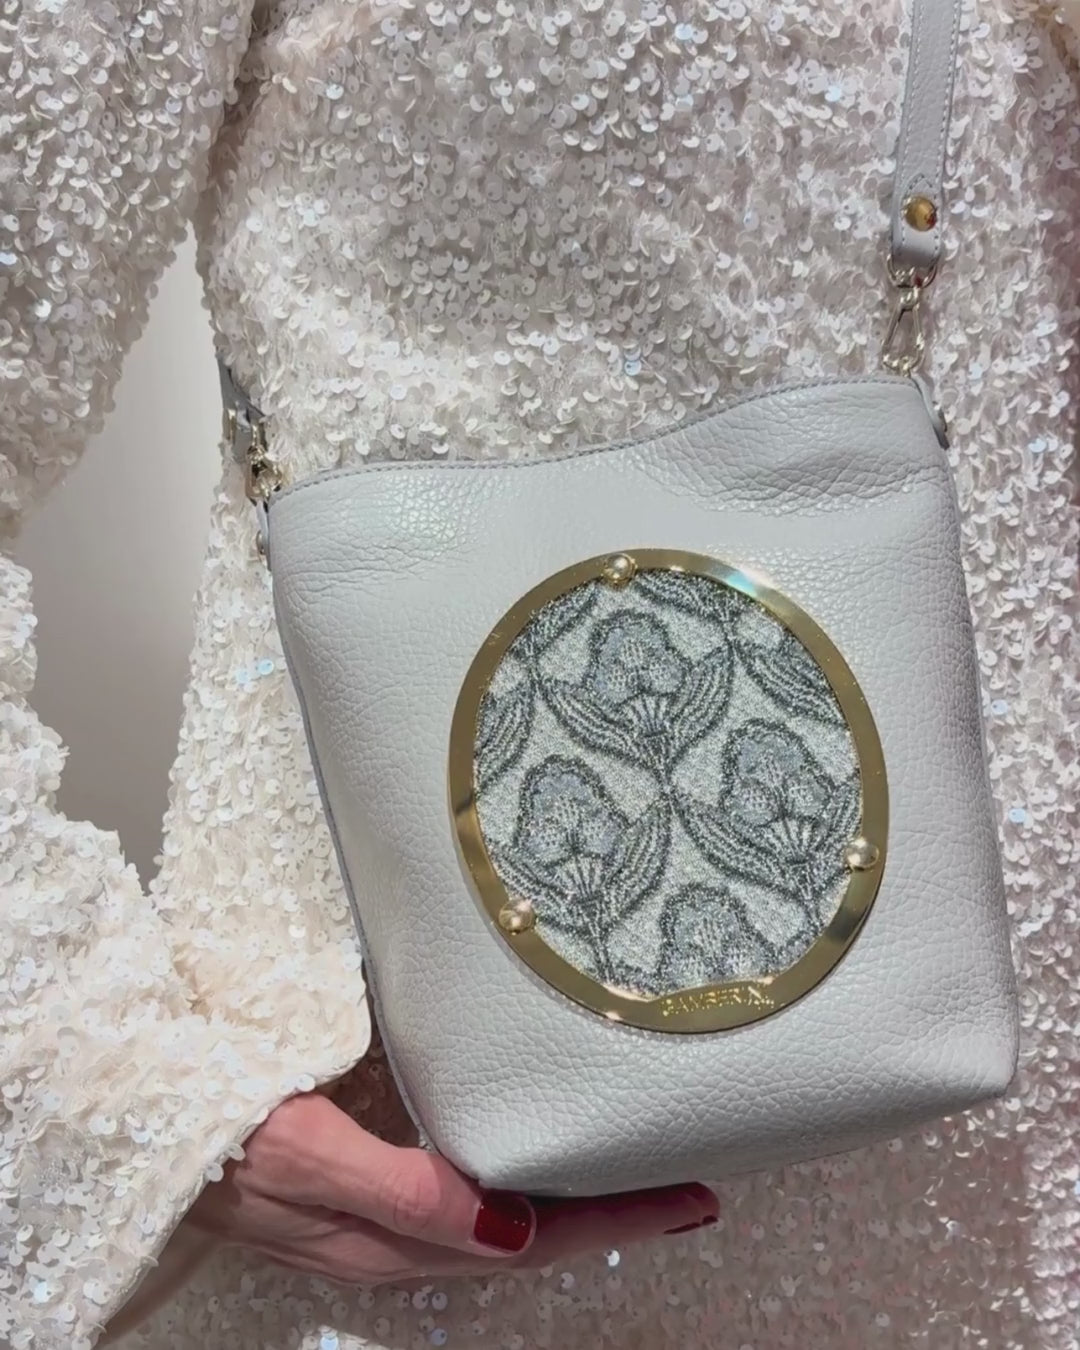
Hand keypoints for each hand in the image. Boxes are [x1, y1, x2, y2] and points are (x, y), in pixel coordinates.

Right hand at [189, 1092, 718, 1283]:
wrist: (141, 1111)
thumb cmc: (221, 1126)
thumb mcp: (305, 1155)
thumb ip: (398, 1192)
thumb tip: (502, 1230)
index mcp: (396, 1237)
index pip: (534, 1237)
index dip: (616, 1222)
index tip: (687, 1195)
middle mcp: (402, 1235)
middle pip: (534, 1233)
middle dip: (613, 1213)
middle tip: (687, 1181)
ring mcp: (385, 1211)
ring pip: (504, 1215)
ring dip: (573, 1194)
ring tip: (631, 1165)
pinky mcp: (368, 1181)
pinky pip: (464, 1188)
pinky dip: (518, 1170)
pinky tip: (532, 1148)